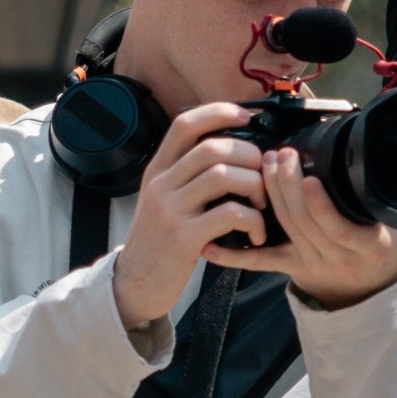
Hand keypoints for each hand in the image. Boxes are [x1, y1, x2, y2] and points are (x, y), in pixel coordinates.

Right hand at [110, 104, 273, 332]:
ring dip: (254, 186)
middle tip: (262, 177)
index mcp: (158, 170)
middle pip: (213, 147)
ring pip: (224, 175)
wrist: (134, 284)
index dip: (219, 113)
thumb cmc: (159, 243)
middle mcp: (162, 184)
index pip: (185, 125)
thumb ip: (186, 176)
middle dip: (249, 157)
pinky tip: (256, 234)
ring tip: (260, 206)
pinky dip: (253, 220)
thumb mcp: (162, 200)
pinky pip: (230, 214)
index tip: (246, 117)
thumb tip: (229, 152)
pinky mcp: (185, 237)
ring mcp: (171, 209)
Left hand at [237, 139, 396, 308]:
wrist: (369, 299)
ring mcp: (310, 262)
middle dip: (288, 186)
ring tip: (263, 164)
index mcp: (368, 248)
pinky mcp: (289, 266)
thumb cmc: (391, 256)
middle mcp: (336, 257)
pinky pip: (259, 262)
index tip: (311, 179)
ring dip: (269, 197)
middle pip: (305, 222)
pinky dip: (234, 255)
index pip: (342, 229)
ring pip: (283, 230)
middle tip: (280, 154)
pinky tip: (211, 244)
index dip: (323, 207)